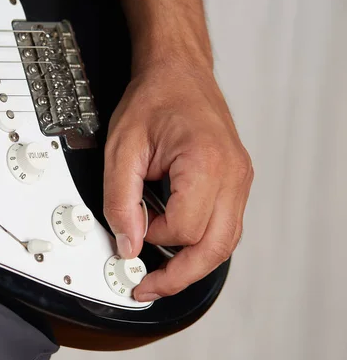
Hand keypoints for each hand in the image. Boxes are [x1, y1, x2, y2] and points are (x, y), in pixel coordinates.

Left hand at [103, 61, 253, 302]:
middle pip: (215, 248)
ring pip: (225, 243)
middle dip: (179, 276)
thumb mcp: (122, 149)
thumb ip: (121, 201)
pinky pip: (225, 226)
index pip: (184, 229)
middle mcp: (233, 175)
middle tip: (148, 287)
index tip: (131, 228)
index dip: (152, 236)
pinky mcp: (235, 181)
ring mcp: (240, 179)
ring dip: (193, 265)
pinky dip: (201, 244)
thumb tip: (128, 243)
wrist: (177, 72)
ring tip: (162, 276)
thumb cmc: (154, 99)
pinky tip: (178, 249)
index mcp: (207, 163)